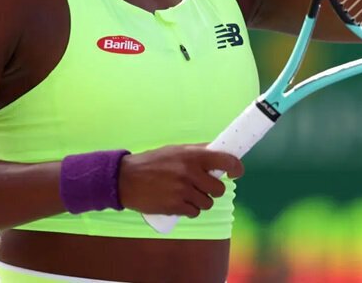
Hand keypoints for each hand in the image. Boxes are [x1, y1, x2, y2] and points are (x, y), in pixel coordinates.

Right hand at [117, 144, 243, 216]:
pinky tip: (179, 203)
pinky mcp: (175, 206)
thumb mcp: (175, 150)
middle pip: (218, 189)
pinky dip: (189, 210)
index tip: (236, 173)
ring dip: (200, 201)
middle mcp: (190, 173)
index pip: (225, 161)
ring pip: (207, 203)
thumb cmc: (152, 162)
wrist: (126, 178)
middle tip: (203, 187)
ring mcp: (183, 191)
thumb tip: (219, 151)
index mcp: (192, 156)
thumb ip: (197, 152)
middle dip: (213, 190)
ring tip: (187, 195)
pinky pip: (194, 212)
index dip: (236, 168)